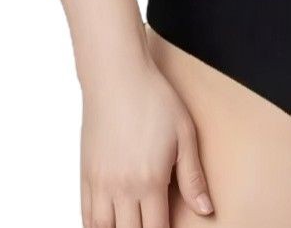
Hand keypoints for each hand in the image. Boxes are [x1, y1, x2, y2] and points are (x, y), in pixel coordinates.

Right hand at [79, 53, 213, 227]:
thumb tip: (205, 209)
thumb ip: (193, 177)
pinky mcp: (86, 175)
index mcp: (150, 181)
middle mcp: (121, 188)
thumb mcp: (185, 135)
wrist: (117, 78)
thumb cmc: (154, 100)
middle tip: (152, 225)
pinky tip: (106, 226)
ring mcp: (99, 184)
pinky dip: (95, 227)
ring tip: (131, 226)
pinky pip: (86, 215)